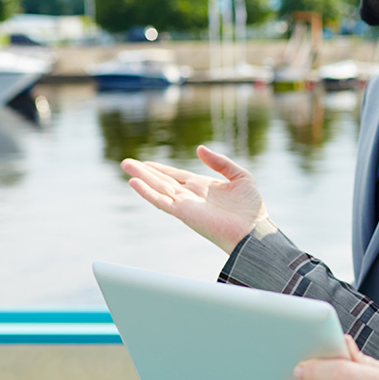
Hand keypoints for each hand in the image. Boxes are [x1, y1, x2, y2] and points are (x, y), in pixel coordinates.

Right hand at [121, 146, 269, 253]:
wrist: (253, 230)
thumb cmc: (251, 208)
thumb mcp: (240, 176)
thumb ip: (220, 162)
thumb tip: (199, 149)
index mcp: (203, 187)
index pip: (177, 175)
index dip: (161, 168)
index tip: (146, 163)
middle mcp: (191, 196)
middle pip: (163, 180)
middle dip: (145, 171)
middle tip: (126, 162)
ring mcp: (186, 204)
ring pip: (158, 188)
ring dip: (141, 177)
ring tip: (125, 166)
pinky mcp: (183, 213)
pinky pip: (161, 201)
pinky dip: (147, 192)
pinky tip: (134, 182)